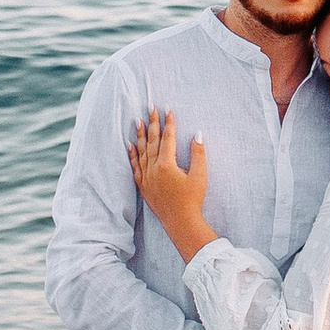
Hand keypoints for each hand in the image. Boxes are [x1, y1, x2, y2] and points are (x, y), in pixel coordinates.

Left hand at [129, 110, 215, 255]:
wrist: (181, 222)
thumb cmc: (193, 200)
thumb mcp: (200, 176)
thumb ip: (198, 153)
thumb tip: (197, 134)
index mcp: (167, 164)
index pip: (167, 138)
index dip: (169, 122)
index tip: (168, 109)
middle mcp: (153, 169)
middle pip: (152, 141)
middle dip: (152, 122)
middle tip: (150, 107)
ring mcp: (146, 178)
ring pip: (141, 151)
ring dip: (140, 135)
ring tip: (138, 120)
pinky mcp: (143, 186)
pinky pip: (135, 166)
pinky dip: (132, 154)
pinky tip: (130, 145)